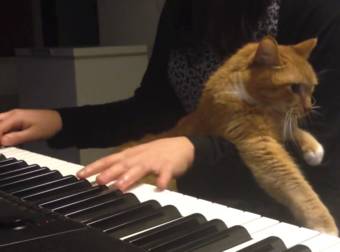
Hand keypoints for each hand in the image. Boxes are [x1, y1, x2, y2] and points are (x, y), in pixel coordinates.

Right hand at [0, 109, 61, 145]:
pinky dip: (4, 131)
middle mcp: (12, 114)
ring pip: (0, 123)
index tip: (0, 148)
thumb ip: (17, 138)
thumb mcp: (33, 134)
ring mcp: (15, 116)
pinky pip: (5, 124)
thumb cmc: (48, 126)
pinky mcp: (18, 119)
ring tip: (3, 144)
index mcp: (15, 117)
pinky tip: (7, 140)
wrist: (59, 120)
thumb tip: (2, 142)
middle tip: (1, 145)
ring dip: (0, 132)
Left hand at [77, 137, 194, 190]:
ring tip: (121, 185)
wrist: (182, 147)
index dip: (95, 167)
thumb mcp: (136, 156)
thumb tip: (101, 176)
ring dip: (130, 176)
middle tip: (98, 181)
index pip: (109, 160)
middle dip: (110, 173)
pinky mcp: (169, 166)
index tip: (80, 175)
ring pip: (141, 168)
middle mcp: (139, 157)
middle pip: (123, 164)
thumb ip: (121, 166)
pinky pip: (166, 173)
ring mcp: (154, 161)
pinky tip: (160, 186)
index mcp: (130, 155)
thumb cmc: (156, 153)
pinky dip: (163, 179)